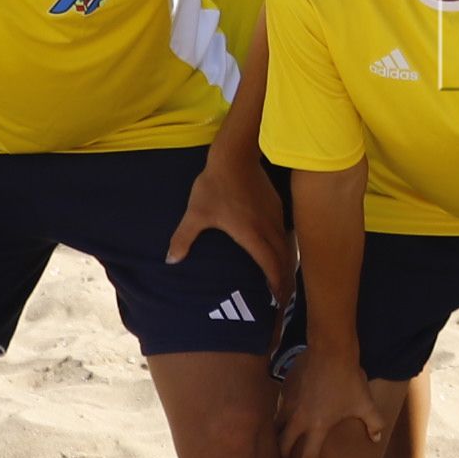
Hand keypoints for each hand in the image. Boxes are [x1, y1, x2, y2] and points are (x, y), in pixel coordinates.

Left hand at [167, 152, 294, 300]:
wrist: (235, 155)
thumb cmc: (215, 185)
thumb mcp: (196, 213)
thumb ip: (184, 238)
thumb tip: (171, 260)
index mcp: (252, 235)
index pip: (271, 266)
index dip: (276, 285)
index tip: (278, 301)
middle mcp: (268, 228)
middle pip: (284, 260)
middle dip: (286, 281)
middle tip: (284, 299)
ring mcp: (275, 216)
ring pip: (287, 246)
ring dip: (288, 265)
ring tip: (285, 280)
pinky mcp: (277, 206)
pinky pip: (286, 233)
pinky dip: (286, 248)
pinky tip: (281, 251)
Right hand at [283, 350, 381, 457]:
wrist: (331, 350)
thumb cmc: (350, 379)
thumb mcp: (366, 404)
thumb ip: (373, 424)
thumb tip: (376, 438)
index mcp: (317, 427)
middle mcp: (298, 418)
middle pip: (282, 446)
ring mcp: (289, 403)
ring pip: (276, 426)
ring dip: (277, 438)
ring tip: (280, 444)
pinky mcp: (285, 388)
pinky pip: (279, 406)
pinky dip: (280, 415)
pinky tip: (285, 414)